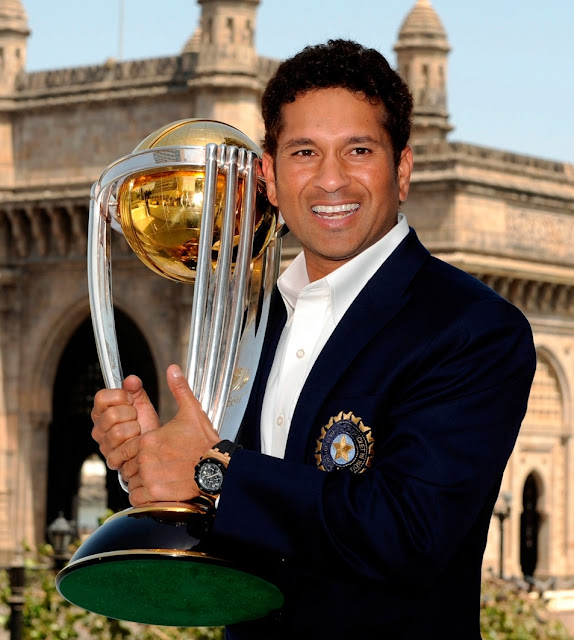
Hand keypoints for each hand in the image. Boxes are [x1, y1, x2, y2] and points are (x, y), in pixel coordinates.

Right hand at [91, 374, 159, 470]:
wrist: (156, 447)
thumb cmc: (147, 426)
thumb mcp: (142, 404)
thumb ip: (136, 390)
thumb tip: (132, 379)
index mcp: (102, 411)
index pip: (101, 397)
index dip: (119, 396)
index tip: (131, 400)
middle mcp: (99, 428)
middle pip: (111, 414)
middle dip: (131, 414)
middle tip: (136, 418)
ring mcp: (104, 445)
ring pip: (118, 432)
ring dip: (134, 430)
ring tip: (138, 431)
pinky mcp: (112, 460)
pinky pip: (122, 450)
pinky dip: (135, 445)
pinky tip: (137, 444)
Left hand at [121, 364, 219, 506]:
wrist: (220, 469)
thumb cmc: (205, 443)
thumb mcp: (192, 412)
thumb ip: (179, 390)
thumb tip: (173, 370)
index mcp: (149, 439)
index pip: (125, 447)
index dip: (135, 451)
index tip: (148, 453)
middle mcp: (145, 459)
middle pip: (126, 466)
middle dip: (136, 467)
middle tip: (153, 467)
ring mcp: (150, 478)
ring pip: (131, 482)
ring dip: (139, 482)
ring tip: (158, 477)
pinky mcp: (156, 494)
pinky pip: (136, 498)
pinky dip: (143, 496)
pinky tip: (158, 488)